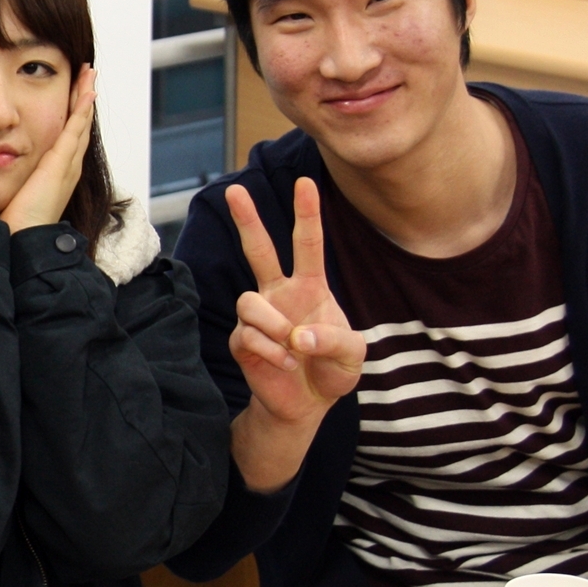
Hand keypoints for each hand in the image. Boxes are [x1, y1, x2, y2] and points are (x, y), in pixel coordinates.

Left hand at [1, 66, 94, 233]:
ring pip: (81, 123)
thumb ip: (5, 177)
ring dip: (86, 96)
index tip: (71, 91)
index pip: (65, 137)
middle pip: (78, 126)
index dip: (70, 113)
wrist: (20, 242)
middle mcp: (65, 167)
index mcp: (53, 173)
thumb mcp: (11, 192)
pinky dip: (82, 110)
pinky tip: (87, 91)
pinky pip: (75, 131)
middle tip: (88, 73)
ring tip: (91, 73)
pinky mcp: (61, 166)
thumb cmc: (11, 224)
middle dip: (83, 99)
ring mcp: (66, 165)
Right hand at [223, 178, 365, 490]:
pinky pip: (248, 335)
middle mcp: (279, 294)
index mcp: (310, 287)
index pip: (307, 244)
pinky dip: (271, 352)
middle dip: (247, 220)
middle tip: (234, 190)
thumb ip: (334, 340)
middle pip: (259, 250)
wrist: (306, 405)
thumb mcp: (353, 355)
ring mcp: (257, 317)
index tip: (304, 181)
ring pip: (250, 301)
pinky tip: (285, 364)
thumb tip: (296, 335)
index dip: (306, 213)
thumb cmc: (332, 370)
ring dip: (274, 325)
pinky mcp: (241, 341)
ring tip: (292, 349)